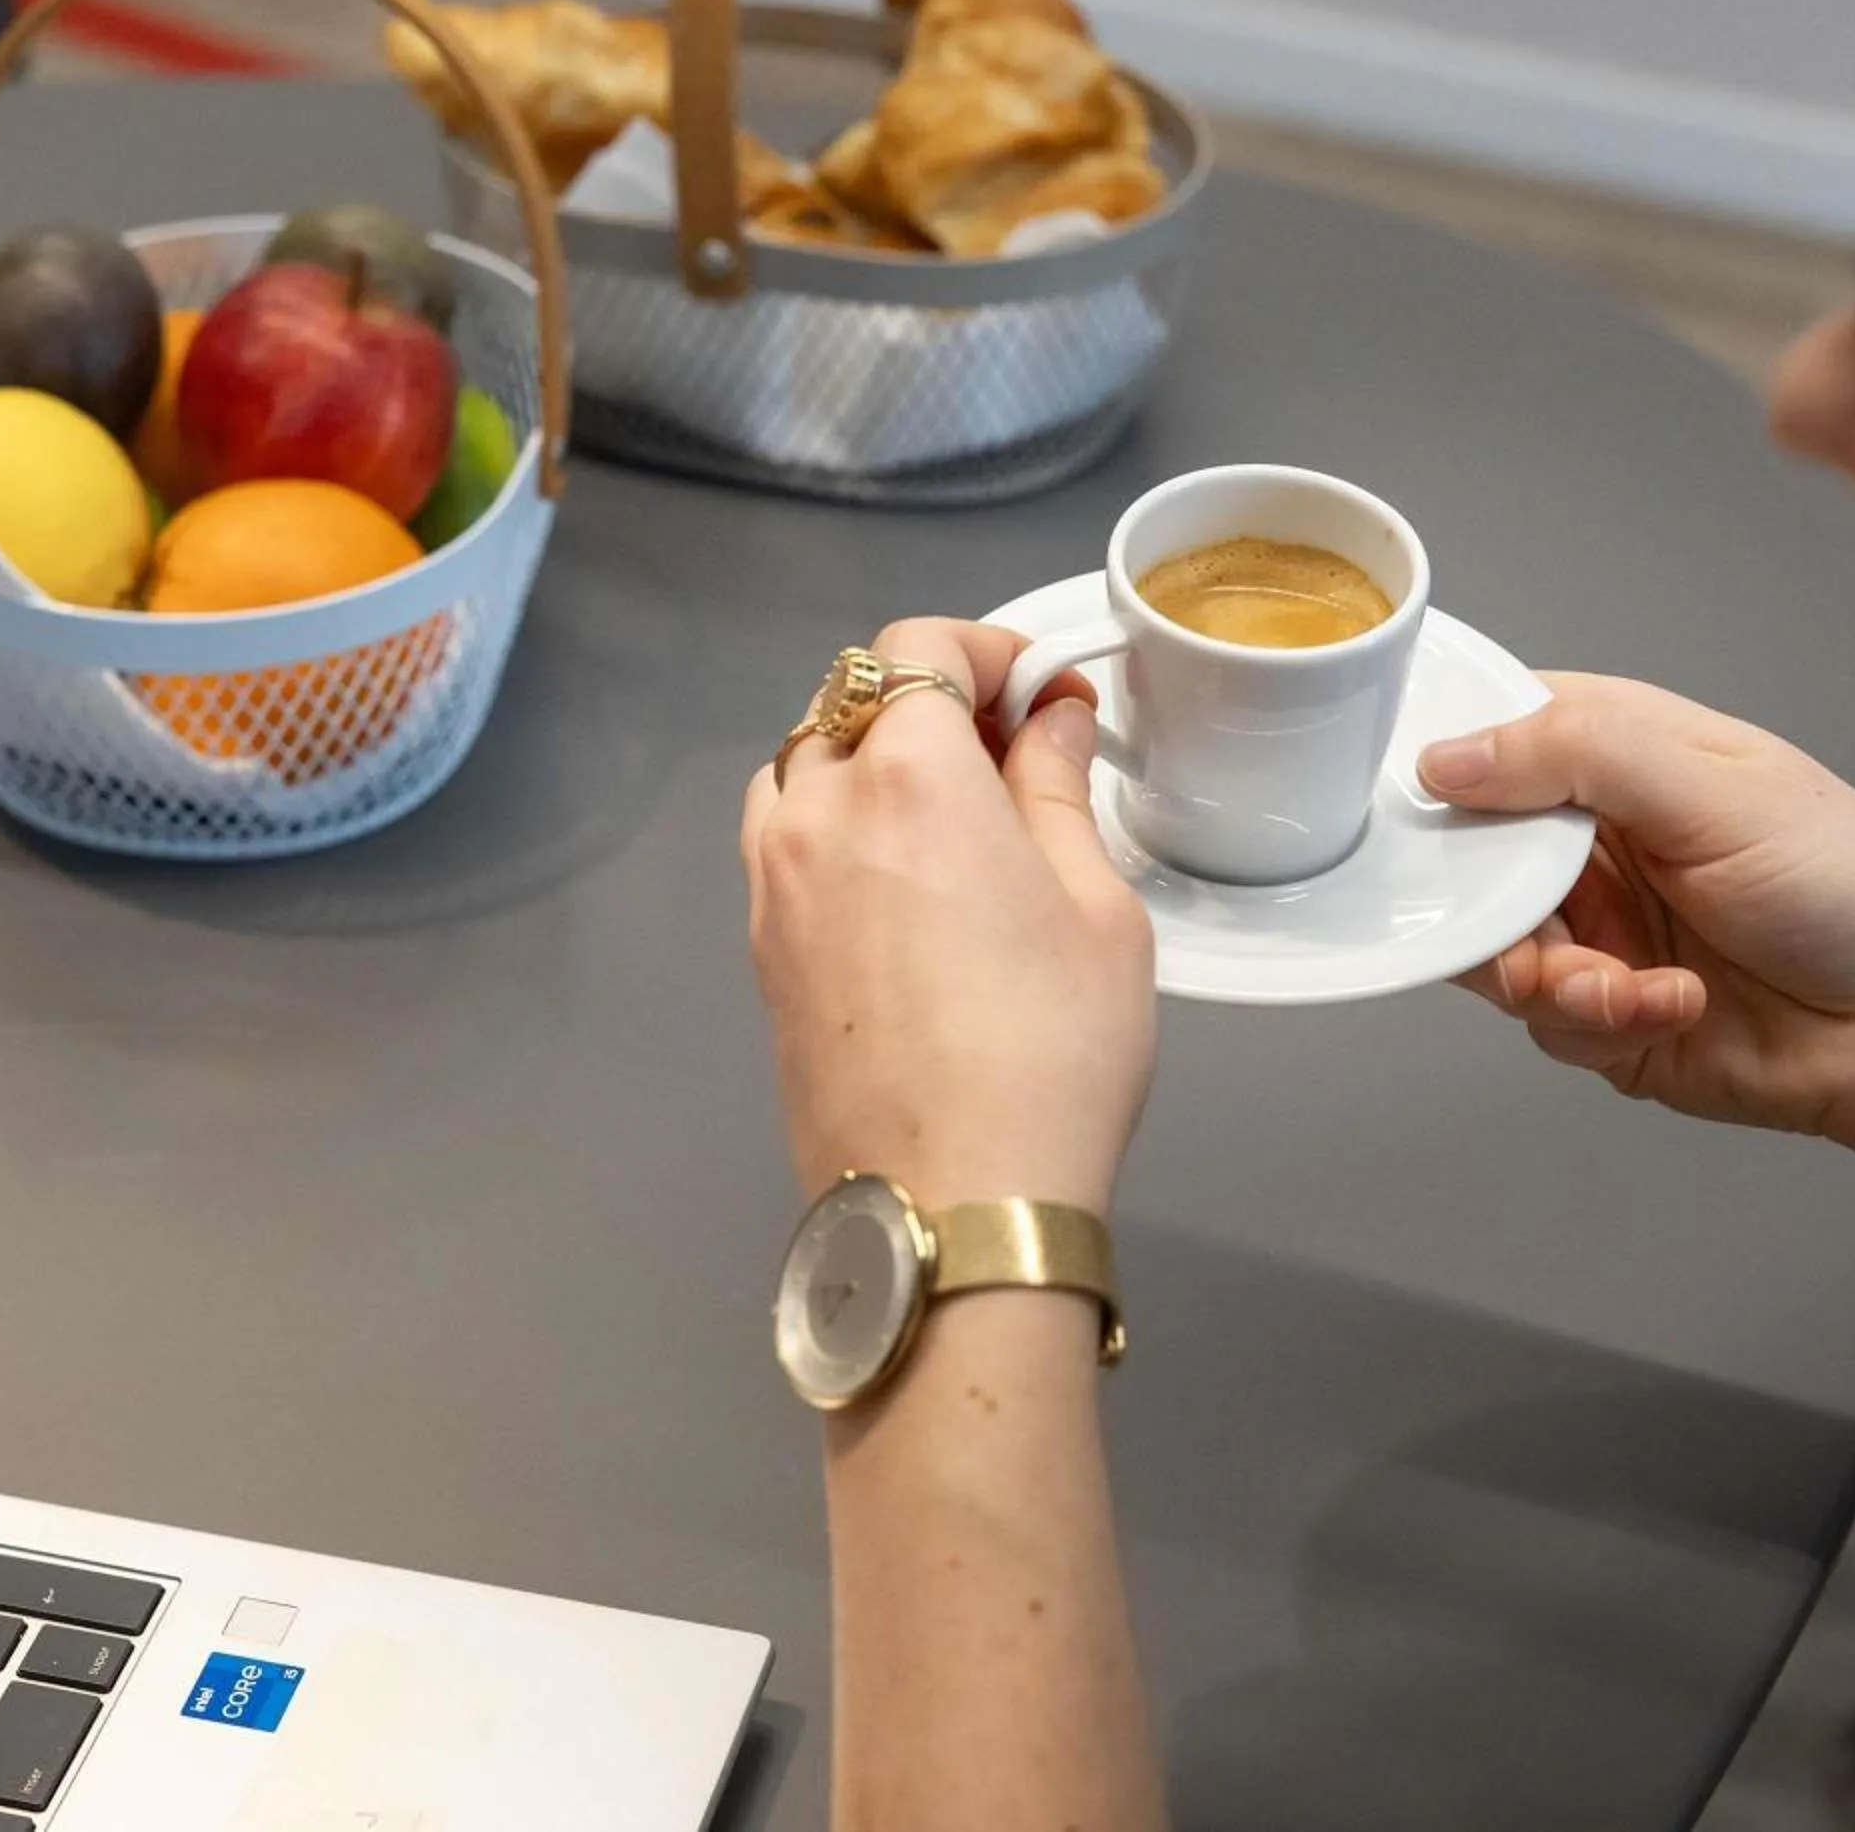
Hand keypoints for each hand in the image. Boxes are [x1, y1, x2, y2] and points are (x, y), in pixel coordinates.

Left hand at [741, 620, 1155, 1215]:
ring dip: (867, 758)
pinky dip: (832, 824)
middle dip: (932, 701)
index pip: (915, 649)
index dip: (986, 652)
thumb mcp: (1094, 908)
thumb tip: (1049, 718)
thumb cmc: (1051, 1053)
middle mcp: (817, 811)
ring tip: (948, 815)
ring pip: (802, 765)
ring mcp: (771, 883)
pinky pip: (782, 841)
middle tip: (1013, 753)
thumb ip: (1056, 790)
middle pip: (853, 699)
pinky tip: (900, 883)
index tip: (1044, 694)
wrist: (950, 1204)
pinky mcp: (759, 948)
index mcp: (906, 778)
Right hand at [1420, 673, 1854, 1157]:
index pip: (1494, 733)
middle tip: (1524, 924)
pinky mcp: (1602, 1015)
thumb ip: (1578, 757)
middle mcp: (1595, 841)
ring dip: (1548, 975)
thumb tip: (1448, 755)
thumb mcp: (1716, 792)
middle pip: (1468, 855)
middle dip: (1485, 901)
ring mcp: (1595, 928)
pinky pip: (1545, 1021)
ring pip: (1493, 948)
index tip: (1417, 801)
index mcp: (1618, 757)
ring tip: (1616, 984)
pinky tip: (1673, 1004)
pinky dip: (1598, 1019)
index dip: (1443, 763)